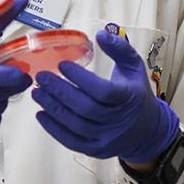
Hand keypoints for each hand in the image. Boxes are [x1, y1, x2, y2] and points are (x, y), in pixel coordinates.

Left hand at [30, 28, 179, 165]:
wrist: (147, 131)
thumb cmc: (136, 93)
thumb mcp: (134, 67)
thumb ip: (119, 48)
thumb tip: (101, 33)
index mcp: (129, 98)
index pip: (102, 91)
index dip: (81, 79)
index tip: (62, 65)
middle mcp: (118, 121)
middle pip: (85, 108)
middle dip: (60, 92)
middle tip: (41, 77)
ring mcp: (106, 138)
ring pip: (75, 125)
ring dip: (53, 108)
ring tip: (37, 92)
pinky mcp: (96, 150)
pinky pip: (71, 141)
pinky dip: (53, 129)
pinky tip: (41, 114)